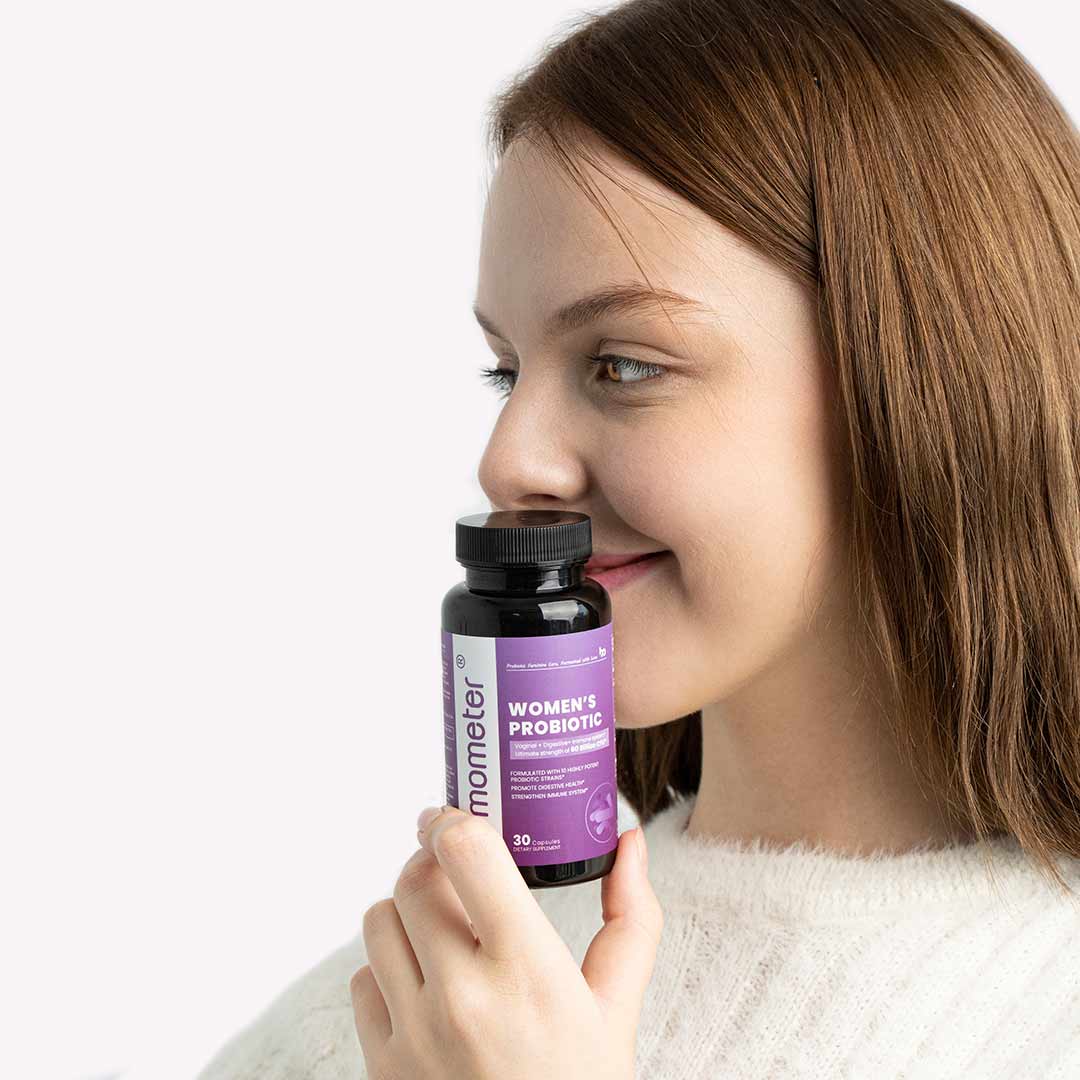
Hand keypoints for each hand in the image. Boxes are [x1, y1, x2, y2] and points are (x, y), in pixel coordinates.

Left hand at [351, 803, 662, 1079]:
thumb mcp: (617, 1008)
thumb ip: (631, 920)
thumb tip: (629, 843)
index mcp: (528, 969)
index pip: (465, 853)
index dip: (452, 819)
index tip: (455, 816)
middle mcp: (463, 996)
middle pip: (413, 877)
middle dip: (433, 862)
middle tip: (457, 873)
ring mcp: (414, 1033)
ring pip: (378, 920)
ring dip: (406, 910)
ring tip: (442, 929)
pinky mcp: (382, 1064)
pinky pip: (361, 980)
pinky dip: (387, 970)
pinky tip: (425, 985)